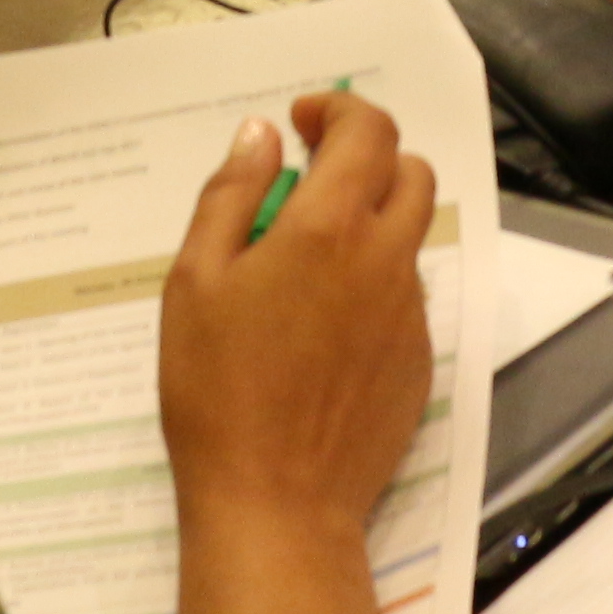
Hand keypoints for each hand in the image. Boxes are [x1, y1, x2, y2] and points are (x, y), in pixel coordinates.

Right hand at [161, 93, 435, 613]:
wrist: (276, 504)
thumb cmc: (217, 393)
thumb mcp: (194, 282)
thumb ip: (230, 194)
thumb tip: (261, 134)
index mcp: (329, 229)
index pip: (370, 131)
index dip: (340, 109)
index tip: (302, 121)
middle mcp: (385, 261)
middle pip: (412, 173)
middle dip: (369, 158)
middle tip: (312, 179)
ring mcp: (410, 315)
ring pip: (411, 237)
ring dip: (372, 221)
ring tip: (306, 261)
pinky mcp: (419, 363)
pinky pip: (406, 297)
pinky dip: (374, 283)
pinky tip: (322, 326)